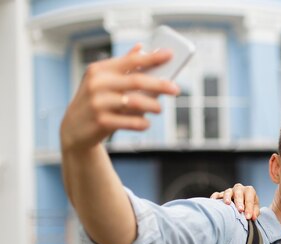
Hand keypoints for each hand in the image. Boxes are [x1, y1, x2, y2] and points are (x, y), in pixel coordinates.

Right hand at [60, 44, 180, 151]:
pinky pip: (131, 122)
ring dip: (153, 106)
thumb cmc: (95, 101)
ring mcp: (98, 103)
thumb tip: (141, 47)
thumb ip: (123, 65)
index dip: (152, 57)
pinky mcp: (102, 122)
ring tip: (159, 109)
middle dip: (160, 85)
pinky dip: (143, 123)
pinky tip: (146, 123)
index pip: (131, 61)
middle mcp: (97, 84)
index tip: (171, 54)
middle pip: (137, 81)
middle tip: (176, 89)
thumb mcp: (103, 80)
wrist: (74, 129)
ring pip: (136, 102)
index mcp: (100, 70)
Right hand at [210, 183, 259, 219]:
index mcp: (249, 191)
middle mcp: (239, 189)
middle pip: (238, 193)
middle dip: (239, 201)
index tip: (248, 217)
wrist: (242, 203)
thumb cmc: (249, 206)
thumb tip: (252, 217)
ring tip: (227, 203)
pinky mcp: (221, 194)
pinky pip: (217, 194)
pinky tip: (214, 201)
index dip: (249, 208)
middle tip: (240, 210)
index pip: (249, 198)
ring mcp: (229, 191)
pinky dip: (215, 197)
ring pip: (228, 192)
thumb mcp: (255, 208)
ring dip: (227, 197)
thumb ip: (255, 212)